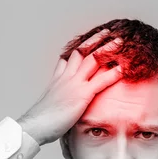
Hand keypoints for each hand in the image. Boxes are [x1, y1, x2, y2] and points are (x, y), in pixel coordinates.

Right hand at [17, 30, 123, 145]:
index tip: (88, 42)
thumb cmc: (40, 121)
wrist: (34, 126)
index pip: (69, 58)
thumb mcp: (48, 105)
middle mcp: (65, 77)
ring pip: (92, 60)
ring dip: (107, 49)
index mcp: (57, 80)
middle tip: (106, 32)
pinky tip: (123, 69)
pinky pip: (100, 81)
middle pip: (81, 52)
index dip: (80, 49)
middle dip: (95, 41)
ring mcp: (74, 84)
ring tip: (120, 42)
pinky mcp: (81, 95)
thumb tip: (59, 105)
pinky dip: (113, 74)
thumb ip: (56, 99)